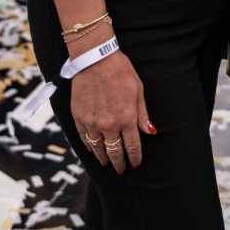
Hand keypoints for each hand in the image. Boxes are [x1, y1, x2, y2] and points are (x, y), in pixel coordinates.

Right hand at [72, 50, 156, 173]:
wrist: (95, 58)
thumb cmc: (120, 70)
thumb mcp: (138, 89)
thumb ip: (142, 113)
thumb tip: (150, 132)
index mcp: (127, 118)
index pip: (132, 147)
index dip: (134, 158)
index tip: (135, 165)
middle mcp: (109, 125)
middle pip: (115, 152)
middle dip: (119, 163)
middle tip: (121, 170)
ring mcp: (92, 123)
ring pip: (98, 149)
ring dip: (103, 158)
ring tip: (106, 163)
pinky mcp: (79, 117)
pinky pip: (84, 138)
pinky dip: (89, 146)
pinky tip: (92, 149)